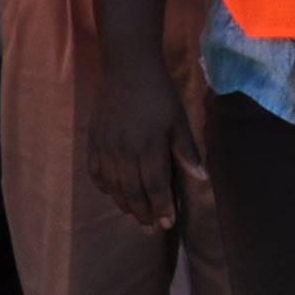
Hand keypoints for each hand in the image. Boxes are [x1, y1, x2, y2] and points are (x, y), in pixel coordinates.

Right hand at [86, 63, 189, 232]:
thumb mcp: (179, 119)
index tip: (167, 224)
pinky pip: (95, 172)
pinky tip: (114, 195)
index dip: (161, 208)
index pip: (155, 186)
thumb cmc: (159, 92)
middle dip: (143, 214)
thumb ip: (187, 151)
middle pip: (132, 192)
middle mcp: (123, 148)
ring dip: (124, 205)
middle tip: (152, 228)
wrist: (127, 66)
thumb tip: (202, 180)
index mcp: (149, 144)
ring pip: (112, 186)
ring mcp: (105, 145)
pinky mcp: (93, 140)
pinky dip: (105, 188)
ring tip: (136, 217)